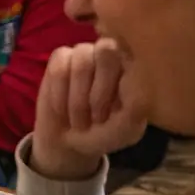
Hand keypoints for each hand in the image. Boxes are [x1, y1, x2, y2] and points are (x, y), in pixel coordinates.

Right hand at [31, 40, 148, 180]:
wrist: (70, 143)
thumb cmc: (105, 133)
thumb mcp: (126, 128)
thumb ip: (135, 106)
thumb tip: (131, 79)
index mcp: (134, 68)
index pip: (133, 56)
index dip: (122, 85)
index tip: (115, 114)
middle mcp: (111, 54)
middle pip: (106, 51)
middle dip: (99, 93)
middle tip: (96, 119)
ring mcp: (84, 53)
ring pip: (82, 62)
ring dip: (78, 99)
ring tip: (79, 120)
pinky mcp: (60, 58)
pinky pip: (58, 69)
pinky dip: (59, 95)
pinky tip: (62, 109)